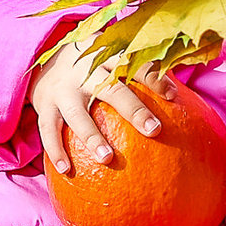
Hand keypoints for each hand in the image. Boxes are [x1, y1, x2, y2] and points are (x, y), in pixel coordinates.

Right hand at [30, 44, 160, 177]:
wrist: (45, 54)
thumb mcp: (113, 57)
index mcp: (106, 57)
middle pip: (110, 89)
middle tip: (153, 129)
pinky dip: (55, 150)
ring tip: (107, 158)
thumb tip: (181, 95)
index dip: (153, 77)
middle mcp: (84, 72)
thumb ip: (140, 72)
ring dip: (92, 136)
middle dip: (133, 109)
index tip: (171, 95)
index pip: (133, 63)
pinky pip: (48, 129)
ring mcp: (63, 90)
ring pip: (77, 114)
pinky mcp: (44, 105)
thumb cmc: (95, 64)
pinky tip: (66, 170)